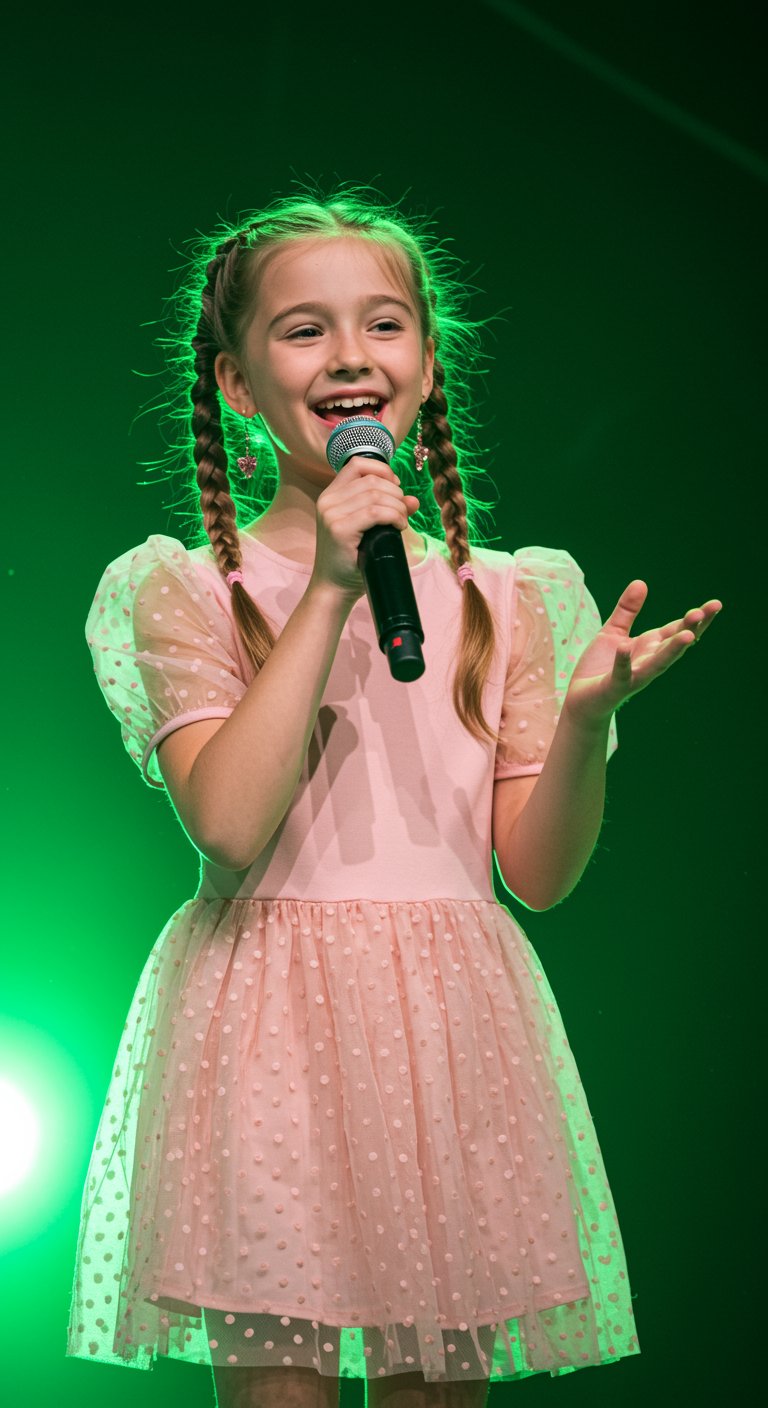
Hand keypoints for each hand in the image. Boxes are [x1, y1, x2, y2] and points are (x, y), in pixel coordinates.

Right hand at [311, 455, 418, 599]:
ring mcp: (331, 514)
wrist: (334, 588)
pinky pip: (375, 512)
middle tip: (402, 512)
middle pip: (372, 480)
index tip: (396, 487)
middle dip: (395, 493)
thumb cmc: (352, 559)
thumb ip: (388, 509)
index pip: (357, 464)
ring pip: (376, 494)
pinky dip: (394, 516)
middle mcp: (327, 500)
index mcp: (330, 495)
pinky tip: (399, 526)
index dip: (383, 470)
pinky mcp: (339, 529)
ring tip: (401, 521)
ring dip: (397, 506)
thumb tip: (413, 499)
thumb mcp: (370, 528)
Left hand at [563, 580, 721, 725]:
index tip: (716, 605)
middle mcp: (647, 661)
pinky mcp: (614, 686)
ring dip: (672, 650)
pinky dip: (622, 662)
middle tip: (703, 614)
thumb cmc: (599, 667)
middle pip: (673, 644)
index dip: (696, 619)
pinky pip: (620, 674)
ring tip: (688, 635)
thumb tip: (641, 582)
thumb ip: (628, 610)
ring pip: (657, 663)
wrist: (580, 700)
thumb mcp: (613, 632)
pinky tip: (623, 648)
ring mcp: (633, 676)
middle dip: (689, 630)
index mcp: (650, 647)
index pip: (677, 630)